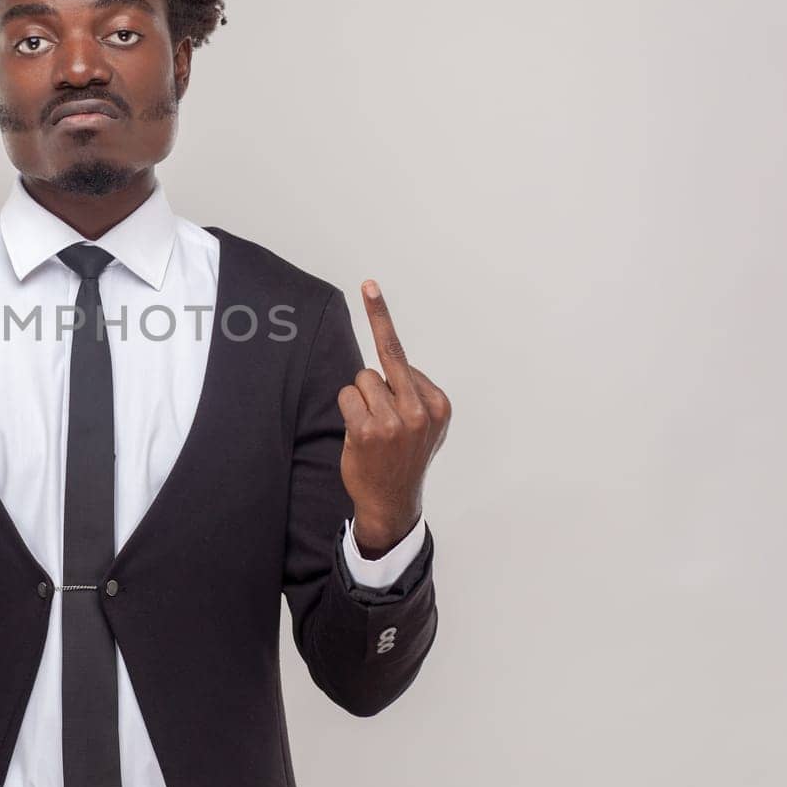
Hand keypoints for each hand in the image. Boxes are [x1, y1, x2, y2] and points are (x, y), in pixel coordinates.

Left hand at [337, 279, 450, 552]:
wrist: (393, 502)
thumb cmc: (404, 458)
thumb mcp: (427, 426)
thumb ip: (415, 393)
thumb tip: (392, 359)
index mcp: (439, 404)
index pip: (402, 360)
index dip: (387, 354)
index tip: (375, 293)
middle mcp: (422, 410)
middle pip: (387, 355)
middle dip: (380, 312)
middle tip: (369, 283)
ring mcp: (396, 422)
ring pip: (362, 379)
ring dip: (359, 399)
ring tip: (371, 428)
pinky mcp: (369, 432)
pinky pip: (347, 396)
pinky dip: (347, 409)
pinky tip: (359, 435)